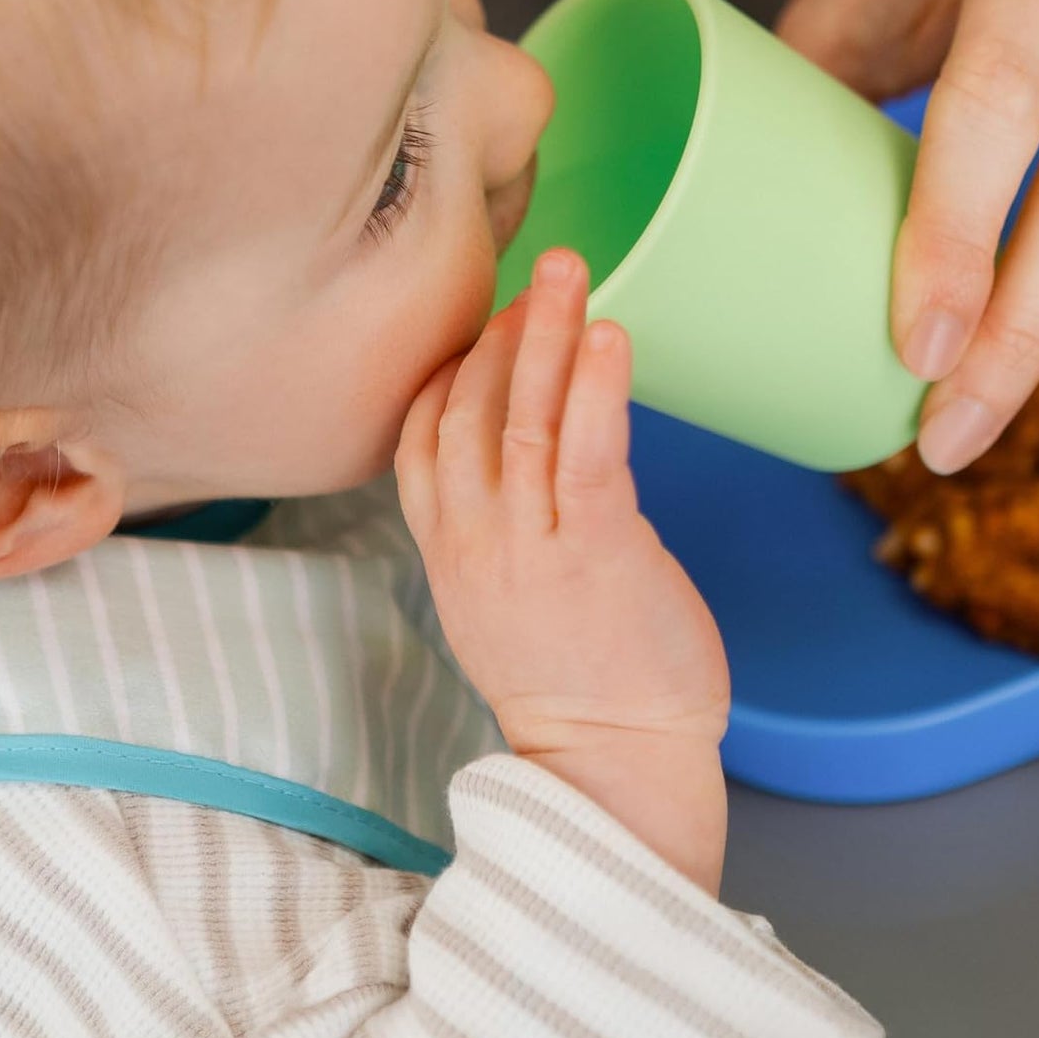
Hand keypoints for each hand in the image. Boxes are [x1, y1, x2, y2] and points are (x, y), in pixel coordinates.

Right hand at [397, 250, 729, 891]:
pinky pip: (586, 455)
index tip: (488, 326)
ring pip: (525, 421)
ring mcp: (531, 549)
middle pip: (472, 414)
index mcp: (450, 554)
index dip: (455, 374)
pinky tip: (609, 336)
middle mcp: (476, 544)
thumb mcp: (503, 602)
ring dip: (545, 337)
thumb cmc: (577, 681)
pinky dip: (595, 389)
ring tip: (568, 272)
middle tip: (538, 270)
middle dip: (501, 334)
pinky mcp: (596, 555)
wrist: (612, 767)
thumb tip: (524, 459)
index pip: (426, 441)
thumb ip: (495, 529)